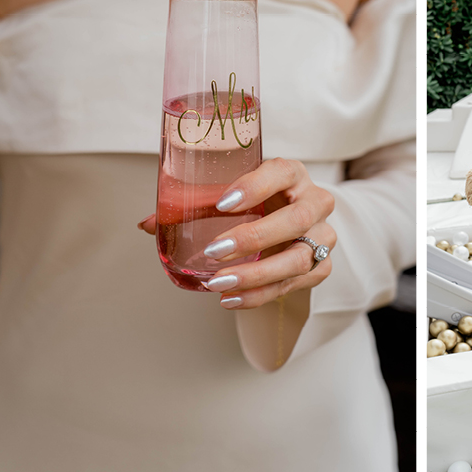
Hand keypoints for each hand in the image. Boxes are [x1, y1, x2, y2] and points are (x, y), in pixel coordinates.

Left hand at [139, 158, 334, 309]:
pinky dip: (260, 294)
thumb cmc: (260, 203)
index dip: (255, 187)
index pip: (282, 172)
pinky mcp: (321, 266)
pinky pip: (294, 284)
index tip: (223, 203)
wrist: (295, 224)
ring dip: (257, 274)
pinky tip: (232, 299)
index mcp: (293, 174)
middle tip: (215, 250)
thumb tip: (148, 225)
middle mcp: (315, 202)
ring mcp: (323, 235)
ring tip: (219, 283)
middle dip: (254, 237)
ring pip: (299, 257)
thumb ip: (196, 205)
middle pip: (296, 218)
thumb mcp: (235, 196)